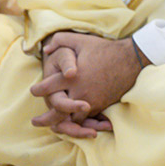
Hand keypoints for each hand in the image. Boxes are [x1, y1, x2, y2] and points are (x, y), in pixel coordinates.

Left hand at [28, 32, 144, 138]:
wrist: (130, 60)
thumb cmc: (104, 49)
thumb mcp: (81, 40)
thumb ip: (61, 40)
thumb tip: (46, 49)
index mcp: (72, 77)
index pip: (47, 88)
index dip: (38, 90)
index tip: (34, 91)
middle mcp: (80, 92)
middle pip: (57, 111)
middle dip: (44, 118)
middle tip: (35, 121)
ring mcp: (91, 101)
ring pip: (71, 119)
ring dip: (62, 122)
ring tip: (52, 125)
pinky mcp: (101, 105)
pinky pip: (86, 119)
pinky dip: (78, 122)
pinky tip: (71, 122)